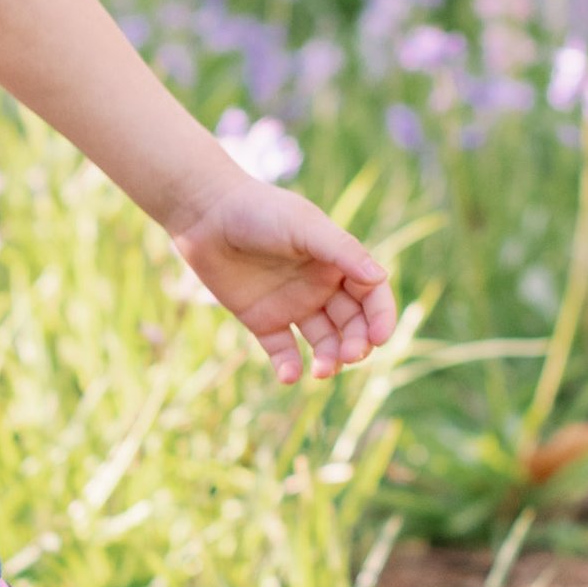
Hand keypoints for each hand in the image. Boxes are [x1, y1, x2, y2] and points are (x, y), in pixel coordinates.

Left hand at [171, 175, 397, 381]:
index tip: (379, 338)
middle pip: (352, 325)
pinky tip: (288, 375)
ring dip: (328, 360)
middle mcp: (321, 287)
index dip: (381, 318)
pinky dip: (289, 367)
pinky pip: (283, 351)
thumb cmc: (260, 211)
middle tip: (348, 355)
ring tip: (320, 371)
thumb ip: (342, 251)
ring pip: (323, 342)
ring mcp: (293, 305)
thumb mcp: (304, 226)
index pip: (372, 296)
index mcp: (337, 263)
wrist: (205, 214)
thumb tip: (380, 277)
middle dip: (356, 344)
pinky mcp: (263, 321)